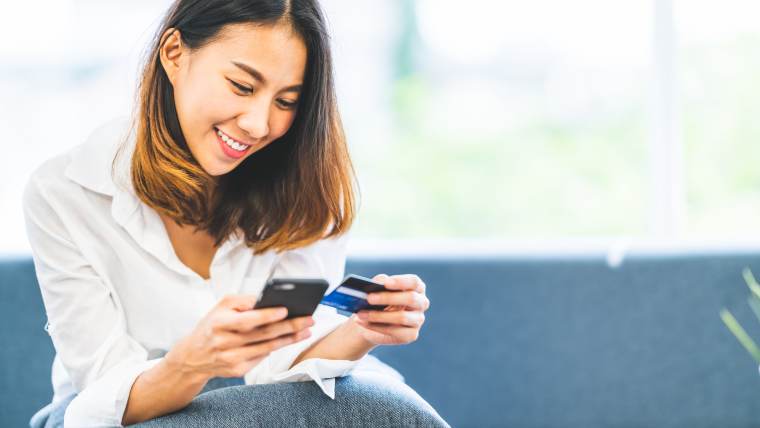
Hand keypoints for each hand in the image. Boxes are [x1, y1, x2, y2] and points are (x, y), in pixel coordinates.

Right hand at [165, 295, 313, 380]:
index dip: (267, 315)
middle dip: (289, 326)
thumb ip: (244, 300)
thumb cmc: (212, 325)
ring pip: (267, 348)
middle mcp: (224, 342)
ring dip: (290, 339)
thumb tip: (269, 299)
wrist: (193, 356)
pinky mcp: (237, 370)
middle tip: (309, 319)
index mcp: (219, 323)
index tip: (286, 310)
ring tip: (306, 330)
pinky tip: (290, 340)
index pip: (247, 320)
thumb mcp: (221, 306)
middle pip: (263, 335)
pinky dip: (277, 348)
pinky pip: (262, 358)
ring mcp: (231, 359)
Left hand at [351, 274, 429, 345]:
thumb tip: (377, 284)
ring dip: (378, 316)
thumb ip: (378, 283)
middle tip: (368, 298)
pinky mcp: (411, 334)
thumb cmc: (377, 300)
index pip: (414, 282)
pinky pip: (395, 332)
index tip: (386, 283)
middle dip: (388, 298)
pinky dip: (376, 328)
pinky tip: (364, 324)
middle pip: (411, 298)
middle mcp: (421, 303)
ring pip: (402, 317)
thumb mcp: (376, 289)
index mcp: (416, 287)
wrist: (371, 320)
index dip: (401, 282)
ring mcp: (418, 320)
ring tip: (360, 314)